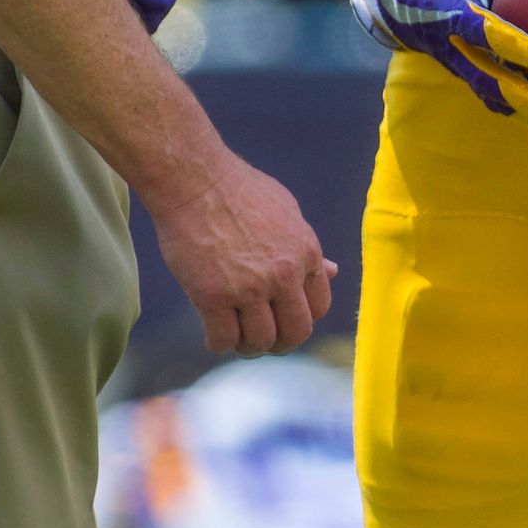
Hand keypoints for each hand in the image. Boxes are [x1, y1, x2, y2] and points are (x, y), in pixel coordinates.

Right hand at [152, 153, 335, 356]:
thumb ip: (308, 248)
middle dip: (281, 343)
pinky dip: (219, 344)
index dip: (300, 319)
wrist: (194, 180)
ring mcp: (249, 288)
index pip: (318, 308)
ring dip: (248, 346)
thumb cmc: (238, 190)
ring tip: (236, 337)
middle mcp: (283, 275)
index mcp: (306, 253)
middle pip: (295, 333)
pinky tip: (213, 335)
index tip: (283, 318)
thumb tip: (333, 271)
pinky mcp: (212, 296)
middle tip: (262, 340)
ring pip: (260, 341)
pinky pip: (223, 339)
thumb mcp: (286, 212)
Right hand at [349, 0, 527, 126]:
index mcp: (447, 6)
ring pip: (488, 91)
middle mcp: (448, 41)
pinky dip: (514, 105)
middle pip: (486, 76)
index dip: (505, 42)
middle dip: (522, 98)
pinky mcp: (459, 66)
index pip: (477, 28)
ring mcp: (452, 59)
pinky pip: (487, 91)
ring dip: (523, 110)